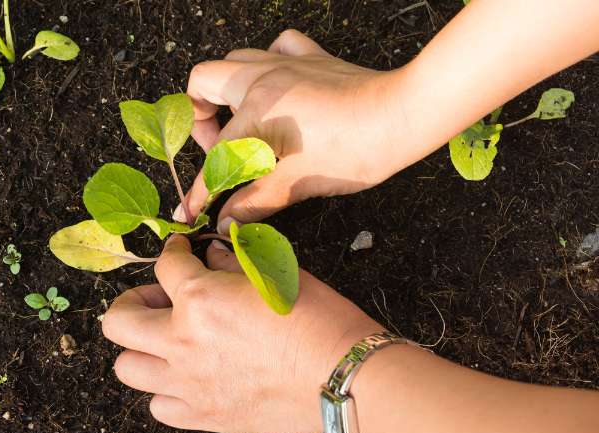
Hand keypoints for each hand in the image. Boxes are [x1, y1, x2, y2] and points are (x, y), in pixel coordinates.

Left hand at [101, 236, 382, 432]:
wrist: (342, 375)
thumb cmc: (317, 318)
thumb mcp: (273, 272)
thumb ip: (232, 261)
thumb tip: (212, 254)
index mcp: (199, 298)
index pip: (164, 265)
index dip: (174, 252)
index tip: (182, 254)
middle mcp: (181, 341)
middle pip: (117, 321)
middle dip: (132, 301)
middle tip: (158, 299)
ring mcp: (186, 382)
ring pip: (126, 367)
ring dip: (141, 349)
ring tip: (167, 342)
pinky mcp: (202, 415)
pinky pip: (159, 406)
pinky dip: (165, 392)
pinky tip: (187, 378)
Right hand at [177, 30, 418, 232]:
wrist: (405, 115)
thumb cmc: (357, 148)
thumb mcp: (298, 183)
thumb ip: (255, 202)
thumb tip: (227, 220)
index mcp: (257, 108)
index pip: (217, 154)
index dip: (201, 188)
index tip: (192, 208)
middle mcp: (264, 77)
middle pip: (203, 80)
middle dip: (201, 117)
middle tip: (221, 148)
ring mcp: (288, 61)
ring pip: (236, 60)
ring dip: (228, 90)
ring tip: (242, 122)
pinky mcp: (312, 57)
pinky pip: (277, 46)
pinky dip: (268, 64)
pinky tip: (276, 88)